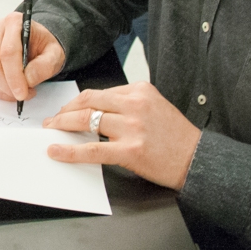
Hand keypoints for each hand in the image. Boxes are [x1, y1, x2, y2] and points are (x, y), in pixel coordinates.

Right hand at [0, 11, 64, 101]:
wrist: (37, 43)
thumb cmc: (43, 45)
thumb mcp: (54, 54)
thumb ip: (44, 65)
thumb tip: (28, 79)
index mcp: (14, 22)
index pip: (8, 52)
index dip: (14, 76)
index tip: (22, 93)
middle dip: (7, 86)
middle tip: (22, 95)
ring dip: (2, 89)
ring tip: (20, 90)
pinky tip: (11, 88)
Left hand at [43, 82, 200, 189]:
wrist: (198, 159)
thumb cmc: (176, 137)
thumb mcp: (154, 106)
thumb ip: (127, 104)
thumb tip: (95, 110)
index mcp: (140, 90)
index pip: (99, 93)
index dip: (77, 102)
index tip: (66, 109)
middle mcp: (135, 104)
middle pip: (88, 102)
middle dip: (64, 111)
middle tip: (52, 120)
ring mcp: (132, 127)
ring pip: (86, 120)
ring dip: (62, 126)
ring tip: (51, 131)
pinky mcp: (130, 150)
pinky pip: (92, 149)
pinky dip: (70, 150)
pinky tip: (56, 151)